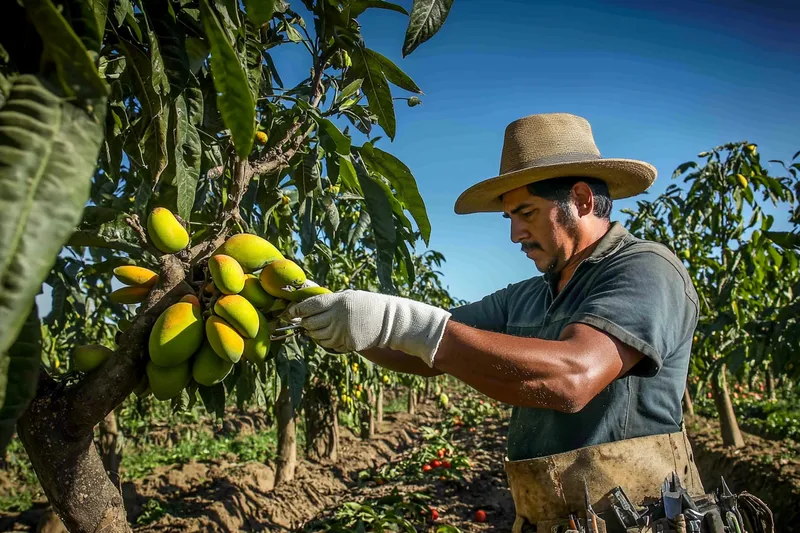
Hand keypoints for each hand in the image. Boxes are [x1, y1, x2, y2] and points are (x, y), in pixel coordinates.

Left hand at [285, 289, 450, 366]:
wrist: (392, 321)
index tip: (289, 313)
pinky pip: (328, 345)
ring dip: (314, 333)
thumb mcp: (350, 297)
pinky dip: (326, 341)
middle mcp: (338, 316)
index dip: (296, 310)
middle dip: (303, 323)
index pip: (309, 306)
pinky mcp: (348, 343)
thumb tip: (307, 303)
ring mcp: (342, 331)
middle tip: (300, 322)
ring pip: (317, 336)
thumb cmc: (369, 306)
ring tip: (320, 328)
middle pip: (310, 323)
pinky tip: (332, 335)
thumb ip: (330, 301)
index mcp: (337, 301)